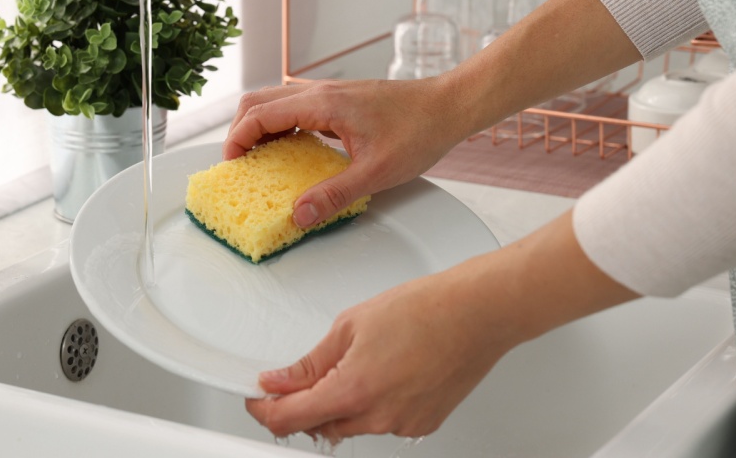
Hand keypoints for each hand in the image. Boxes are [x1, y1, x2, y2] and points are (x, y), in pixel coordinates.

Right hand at [224, 80, 467, 227]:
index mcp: (323, 104)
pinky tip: (291, 150)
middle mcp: (321, 91)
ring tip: (260, 159)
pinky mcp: (339, 99)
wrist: (450, 105)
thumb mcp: (377, 173)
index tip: (231, 165)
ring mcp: (329, 92)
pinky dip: (281, 124)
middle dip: (240, 130)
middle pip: (258, 100)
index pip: (260, 114)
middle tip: (239, 163)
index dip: (237, 139)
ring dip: (260, 125)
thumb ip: (334, 194)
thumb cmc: (420, 131)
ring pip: (275, 100)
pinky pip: (296, 106)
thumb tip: (300, 215)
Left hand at [245, 261, 515, 438]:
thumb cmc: (425, 309)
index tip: (258, 399)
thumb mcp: (350, 325)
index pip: (290, 420)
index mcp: (354, 391)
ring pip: (351, 425)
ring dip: (338, 404)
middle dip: (301, 406)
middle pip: (319, 427)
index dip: (265, 411)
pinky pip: (382, 422)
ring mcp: (404, 425)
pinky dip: (371, 404)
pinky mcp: (423, 424)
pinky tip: (382, 373)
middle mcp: (379, 417)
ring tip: (353, 363)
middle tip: (299, 377)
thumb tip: (279, 380)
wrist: (477, 313)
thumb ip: (310, 363)